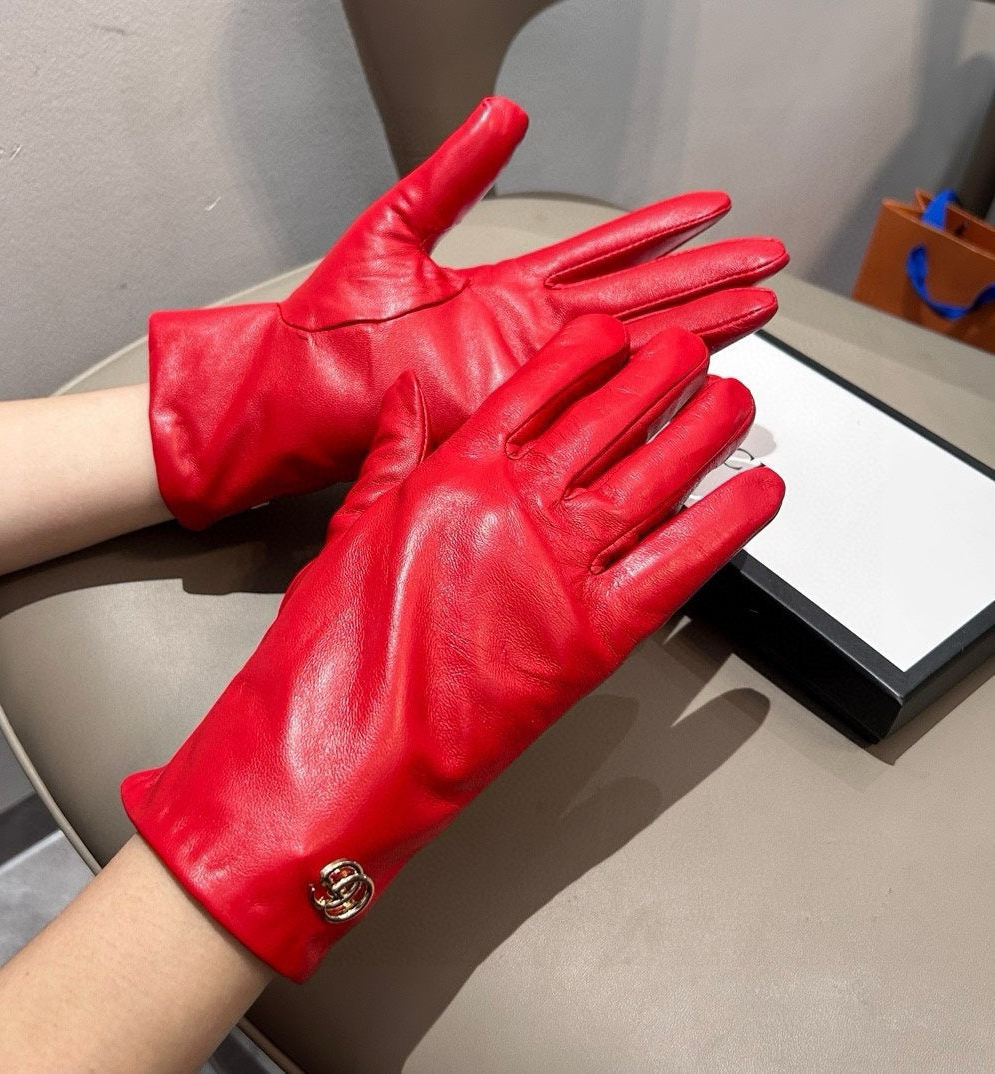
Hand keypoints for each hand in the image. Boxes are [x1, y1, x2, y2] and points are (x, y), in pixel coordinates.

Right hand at [123, 315, 784, 981]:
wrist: (342, 751)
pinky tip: (759, 491)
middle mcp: (518, 505)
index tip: (613, 331)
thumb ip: (391, 456)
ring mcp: (562, 566)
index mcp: (455, 473)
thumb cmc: (333, 652)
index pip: (537, 387)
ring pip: (655, 474)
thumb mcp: (350, 532)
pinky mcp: (597, 635)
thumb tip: (405, 399)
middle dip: (658, 373)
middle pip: (608, 417)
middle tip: (691, 347)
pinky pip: (680, 562)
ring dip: (702, 430)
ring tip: (734, 398)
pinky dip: (726, 523)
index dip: (585, 351)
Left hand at [148, 96, 787, 527]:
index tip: (713, 208)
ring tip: (757, 306)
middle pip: (639, 299)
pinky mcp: (518, 411)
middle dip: (706, 281)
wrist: (299, 391)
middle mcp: (531, 334)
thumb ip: (455, 173)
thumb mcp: (397, 225)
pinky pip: (595, 395)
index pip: (604, 251)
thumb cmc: (329, 322)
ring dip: (699, 325)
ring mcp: (530, 375)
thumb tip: (505, 112)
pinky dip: (648, 383)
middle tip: (765, 266)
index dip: (660, 229)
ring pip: (634, 345)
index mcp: (508, 289)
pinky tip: (698, 366)